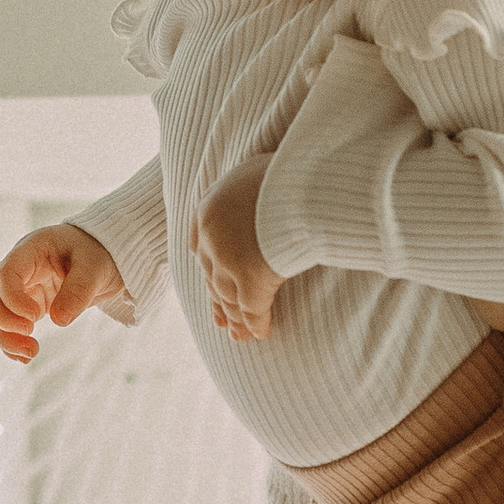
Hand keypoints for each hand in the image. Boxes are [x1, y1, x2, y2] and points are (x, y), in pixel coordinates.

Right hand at [0, 222, 125, 364]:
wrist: (103, 258)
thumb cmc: (97, 254)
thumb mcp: (95, 268)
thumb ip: (78, 291)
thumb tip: (59, 321)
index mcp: (31, 249)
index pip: (5, 274)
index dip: (13, 299)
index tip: (35, 317)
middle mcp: (18, 266)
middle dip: (0, 319)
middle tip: (28, 335)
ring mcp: (18, 286)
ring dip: (4, 337)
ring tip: (31, 353)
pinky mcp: (24, 304)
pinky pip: (5, 325)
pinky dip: (10, 342)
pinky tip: (25, 358)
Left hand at [192, 158, 284, 344]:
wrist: (303, 179)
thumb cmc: (292, 169)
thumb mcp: (260, 169)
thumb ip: (250, 188)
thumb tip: (261, 189)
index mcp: (210, 206)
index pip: (200, 245)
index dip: (209, 268)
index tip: (213, 282)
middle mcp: (212, 234)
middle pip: (212, 274)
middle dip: (219, 301)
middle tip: (225, 323)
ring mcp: (228, 258)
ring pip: (228, 295)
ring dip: (236, 317)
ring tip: (242, 334)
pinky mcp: (251, 278)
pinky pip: (252, 308)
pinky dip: (257, 323)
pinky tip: (262, 334)